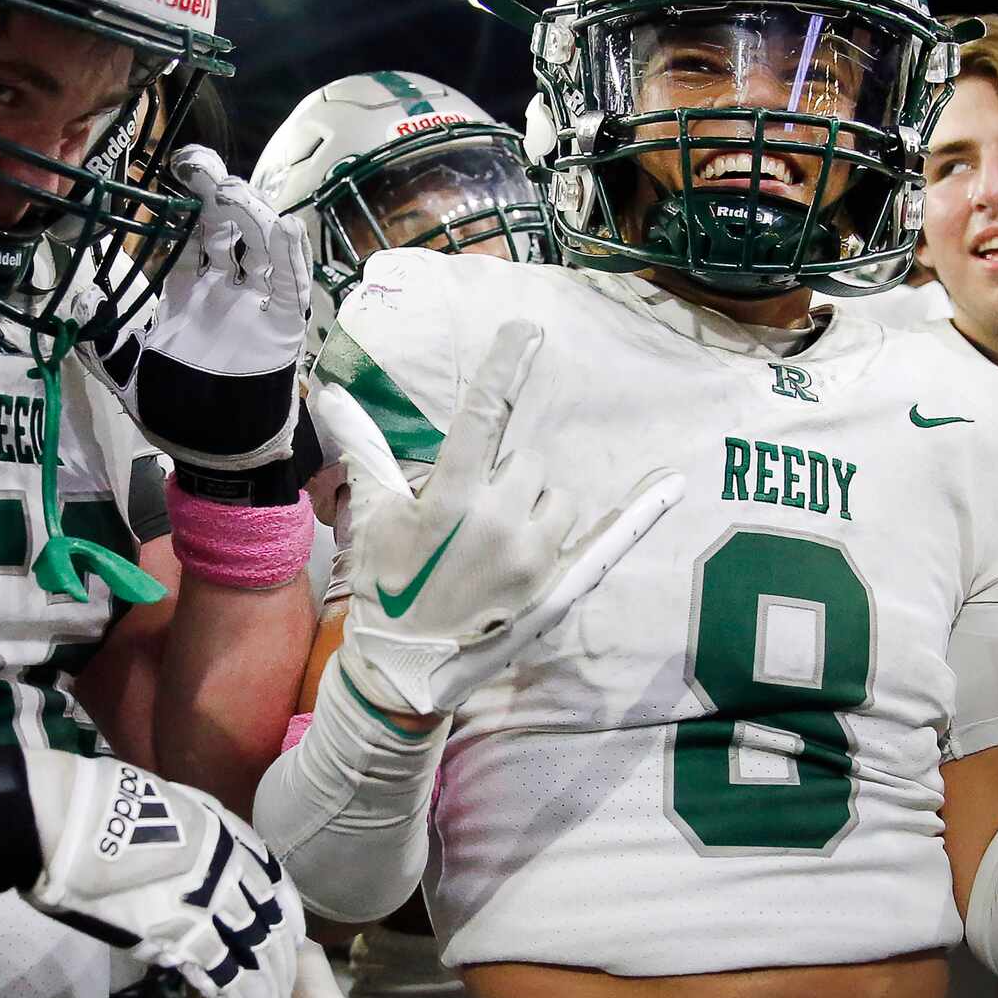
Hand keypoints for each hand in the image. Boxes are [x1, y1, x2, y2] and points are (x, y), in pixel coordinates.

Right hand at [25, 752, 303, 997]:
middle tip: (286, 990)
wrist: (80, 819)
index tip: (295, 936)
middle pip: (270, 926)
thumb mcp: (171, 809)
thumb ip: (191, 839)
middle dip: (280, 963)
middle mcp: (230, 873)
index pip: (274, 885)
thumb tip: (187, 863)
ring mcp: (211, 906)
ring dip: (267, 992)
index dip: (287, 915)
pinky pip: (224, 978)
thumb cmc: (110, 806)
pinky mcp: (183, 938)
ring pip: (255, 957)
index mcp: (228, 838)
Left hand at [94, 144, 313, 474]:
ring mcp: (256, 305)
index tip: (177, 170)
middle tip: (200, 167)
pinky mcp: (282, 327)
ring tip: (231, 191)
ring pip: (261, 246)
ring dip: (251, 214)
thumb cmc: (175, 411)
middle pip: (230, 227)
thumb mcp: (126, 373)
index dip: (189, 201)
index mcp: (189, 292)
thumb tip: (75, 299)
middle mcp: (225, 290)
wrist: (214, 454)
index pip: (193, 234)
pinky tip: (284, 226)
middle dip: (218, 193)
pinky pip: (290, 285)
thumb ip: (100, 338)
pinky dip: (290, 255)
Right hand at [312, 320, 683, 716]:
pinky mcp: (554, 587)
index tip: (528, 329)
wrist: (406, 667)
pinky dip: (634, 514)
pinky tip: (668, 486)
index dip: (505, 369)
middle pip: (528, 462)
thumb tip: (328, 393)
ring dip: (536, 507)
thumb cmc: (386, 585)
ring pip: (558, 496)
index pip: (483, 417)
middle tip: (473, 521)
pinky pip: (604, 538)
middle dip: (507, 479)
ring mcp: (532, 557)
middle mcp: (498, 521)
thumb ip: (364, 448)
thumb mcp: (374, 516)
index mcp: (451, 498)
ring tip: (498, 546)